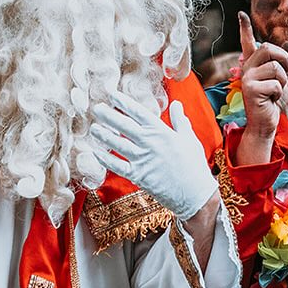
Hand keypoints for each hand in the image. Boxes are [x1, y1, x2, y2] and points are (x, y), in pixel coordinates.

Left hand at [92, 94, 217, 219]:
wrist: (194, 193)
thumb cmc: (194, 165)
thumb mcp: (189, 138)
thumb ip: (180, 120)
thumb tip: (176, 103)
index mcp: (161, 131)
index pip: (138, 112)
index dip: (123, 102)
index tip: (111, 94)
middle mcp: (149, 143)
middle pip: (123, 125)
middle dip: (108, 115)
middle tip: (96, 107)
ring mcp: (142, 159)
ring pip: (117, 144)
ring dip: (103, 135)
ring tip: (93, 128)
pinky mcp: (138, 176)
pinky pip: (117, 166)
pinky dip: (105, 159)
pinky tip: (96, 152)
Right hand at [237, 11, 287, 141]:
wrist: (266, 122)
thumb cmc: (273, 101)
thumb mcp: (283, 79)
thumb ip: (285, 62)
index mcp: (254, 64)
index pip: (248, 42)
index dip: (245, 27)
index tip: (241, 14)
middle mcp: (247, 67)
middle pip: (270, 48)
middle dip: (285, 61)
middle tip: (285, 75)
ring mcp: (247, 77)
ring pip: (276, 67)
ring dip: (283, 82)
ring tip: (275, 92)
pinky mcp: (250, 88)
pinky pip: (276, 83)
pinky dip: (279, 93)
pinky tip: (271, 99)